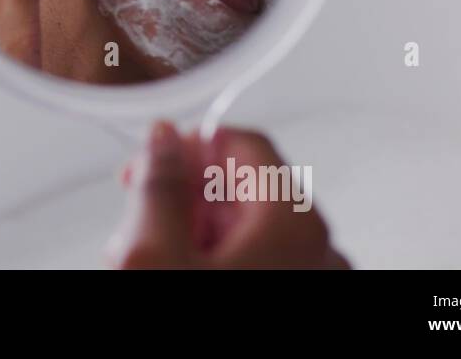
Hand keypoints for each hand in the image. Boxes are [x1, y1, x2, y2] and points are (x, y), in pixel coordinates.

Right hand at [107, 121, 348, 268]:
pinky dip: (215, 258)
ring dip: (193, 232)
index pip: (242, 141)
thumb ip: (158, 185)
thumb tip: (163, 137)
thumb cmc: (191, 324)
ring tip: (153, 256)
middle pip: (243, 185)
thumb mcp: (153, 255)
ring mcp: (314, 276)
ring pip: (247, 226)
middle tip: (139, 224)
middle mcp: (321, 248)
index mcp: (296, 223)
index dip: (185, 147)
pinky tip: (179, 269)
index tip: (149, 164)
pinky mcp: (299, 290)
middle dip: (184, 197)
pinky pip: (258, 258)